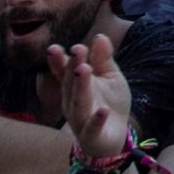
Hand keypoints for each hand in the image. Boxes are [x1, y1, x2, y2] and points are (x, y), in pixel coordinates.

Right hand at [47, 35, 131, 157]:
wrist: (114, 136)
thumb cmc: (108, 102)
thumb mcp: (110, 77)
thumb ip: (104, 59)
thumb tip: (100, 37)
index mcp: (75, 86)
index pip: (64, 71)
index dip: (60, 60)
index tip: (60, 47)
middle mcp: (72, 101)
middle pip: (70, 84)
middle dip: (72, 66)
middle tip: (78, 50)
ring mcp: (80, 119)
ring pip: (78, 102)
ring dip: (81, 87)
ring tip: (84, 69)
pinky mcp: (92, 135)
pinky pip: (92, 128)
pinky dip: (97, 120)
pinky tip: (103, 110)